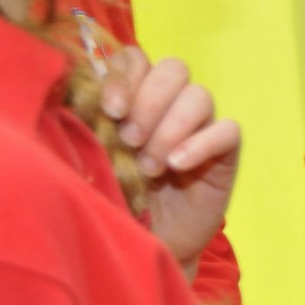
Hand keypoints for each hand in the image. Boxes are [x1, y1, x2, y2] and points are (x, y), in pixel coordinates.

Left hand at [100, 48, 239, 281]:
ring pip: (200, 96)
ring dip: (170, 128)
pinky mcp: (225, 154)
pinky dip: (201, 143)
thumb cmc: (114, 197)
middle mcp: (170, 106)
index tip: (111, 110)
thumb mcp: (92, 154)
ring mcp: (200, 128)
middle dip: (149, 102)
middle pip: (174, 69)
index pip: (137, 59)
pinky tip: (177, 166)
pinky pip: (227, 130)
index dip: (125, 76)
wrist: (143, 245)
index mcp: (136, 97)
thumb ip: (88, 118)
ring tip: (151, 165)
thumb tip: (77, 85)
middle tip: (130, 140)